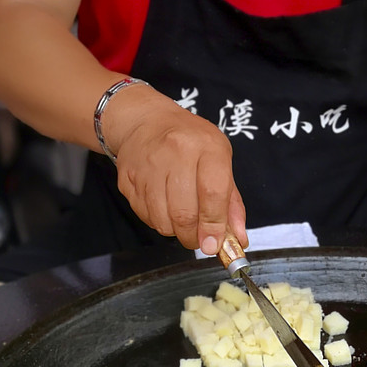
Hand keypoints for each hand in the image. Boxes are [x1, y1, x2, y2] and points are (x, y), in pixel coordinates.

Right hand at [104, 85, 247, 254]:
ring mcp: (148, 165)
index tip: (213, 245)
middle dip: (193, 237)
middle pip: (184, 213)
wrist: (146, 120)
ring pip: (162, 220)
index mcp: (206, 147)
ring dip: (175, 231)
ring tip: (181, 221)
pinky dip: (158, 222)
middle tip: (198, 240)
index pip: (212, 194)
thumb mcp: (221, 162)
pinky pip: (145, 216)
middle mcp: (175, 152)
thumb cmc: (191, 144)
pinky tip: (164, 208)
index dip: (213, 226)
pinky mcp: (128, 178)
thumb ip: (232, 203)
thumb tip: (238, 240)